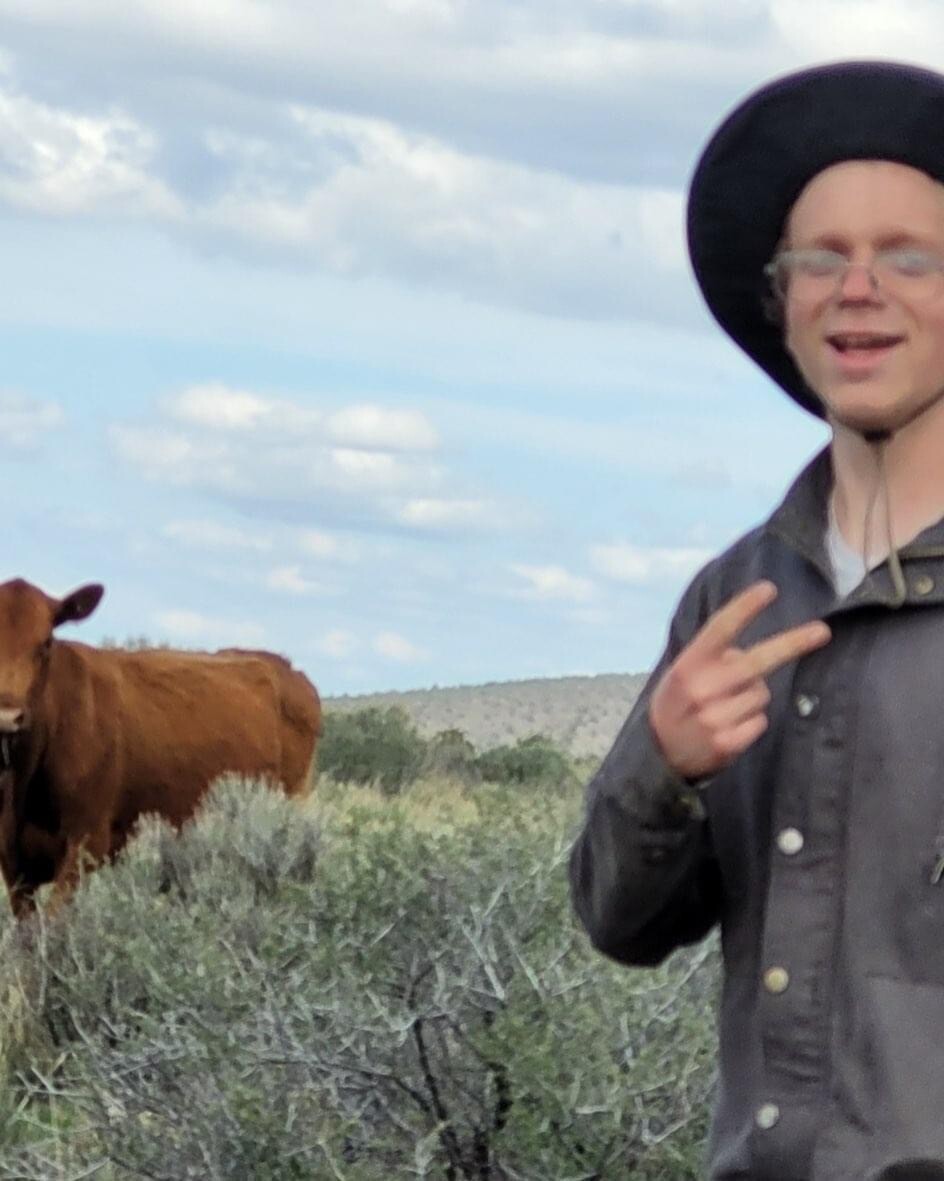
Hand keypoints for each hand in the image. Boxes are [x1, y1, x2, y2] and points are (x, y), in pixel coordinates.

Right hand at [648, 580, 830, 779]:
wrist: (658, 753)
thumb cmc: (679, 702)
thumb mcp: (683, 672)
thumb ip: (712, 659)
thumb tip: (750, 654)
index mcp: (689, 664)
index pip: (719, 629)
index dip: (744, 608)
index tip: (769, 589)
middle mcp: (702, 688)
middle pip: (757, 661)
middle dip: (793, 644)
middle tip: (822, 632)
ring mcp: (715, 717)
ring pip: (762, 694)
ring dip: (752, 698)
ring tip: (726, 708)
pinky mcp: (727, 743)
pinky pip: (760, 721)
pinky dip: (751, 722)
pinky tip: (729, 727)